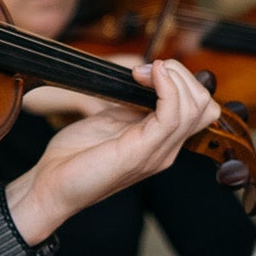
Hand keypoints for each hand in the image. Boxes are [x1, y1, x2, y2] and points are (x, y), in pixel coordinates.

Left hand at [6, 60, 217, 240]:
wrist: (51, 185)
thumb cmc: (75, 155)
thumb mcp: (110, 120)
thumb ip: (133, 104)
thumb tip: (147, 79)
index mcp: (161, 143)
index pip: (200, 109)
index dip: (181, 81)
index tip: (147, 70)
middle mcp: (166, 150)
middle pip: (205, 106)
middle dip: (181, 75)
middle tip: (146, 70)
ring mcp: (157, 153)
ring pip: (195, 107)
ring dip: (172, 77)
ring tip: (142, 72)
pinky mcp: (141, 152)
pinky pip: (172, 115)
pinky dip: (165, 87)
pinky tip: (147, 76)